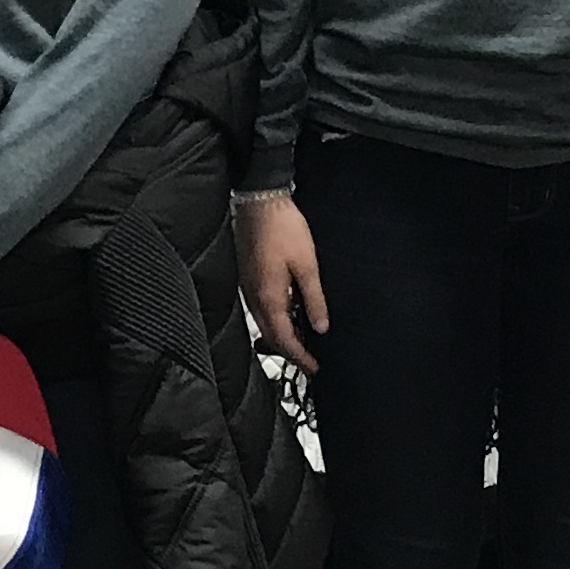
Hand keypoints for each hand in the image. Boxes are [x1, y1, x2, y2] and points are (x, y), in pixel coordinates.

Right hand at [239, 196, 327, 373]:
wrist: (260, 201)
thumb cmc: (282, 227)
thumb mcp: (307, 265)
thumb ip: (314, 299)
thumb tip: (321, 326)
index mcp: (269, 297)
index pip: (283, 339)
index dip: (300, 357)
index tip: (314, 367)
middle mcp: (254, 297)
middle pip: (271, 337)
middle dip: (290, 352)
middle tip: (310, 361)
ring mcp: (248, 288)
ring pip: (264, 324)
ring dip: (282, 336)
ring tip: (303, 341)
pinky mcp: (248, 278)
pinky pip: (261, 309)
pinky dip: (275, 319)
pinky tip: (289, 313)